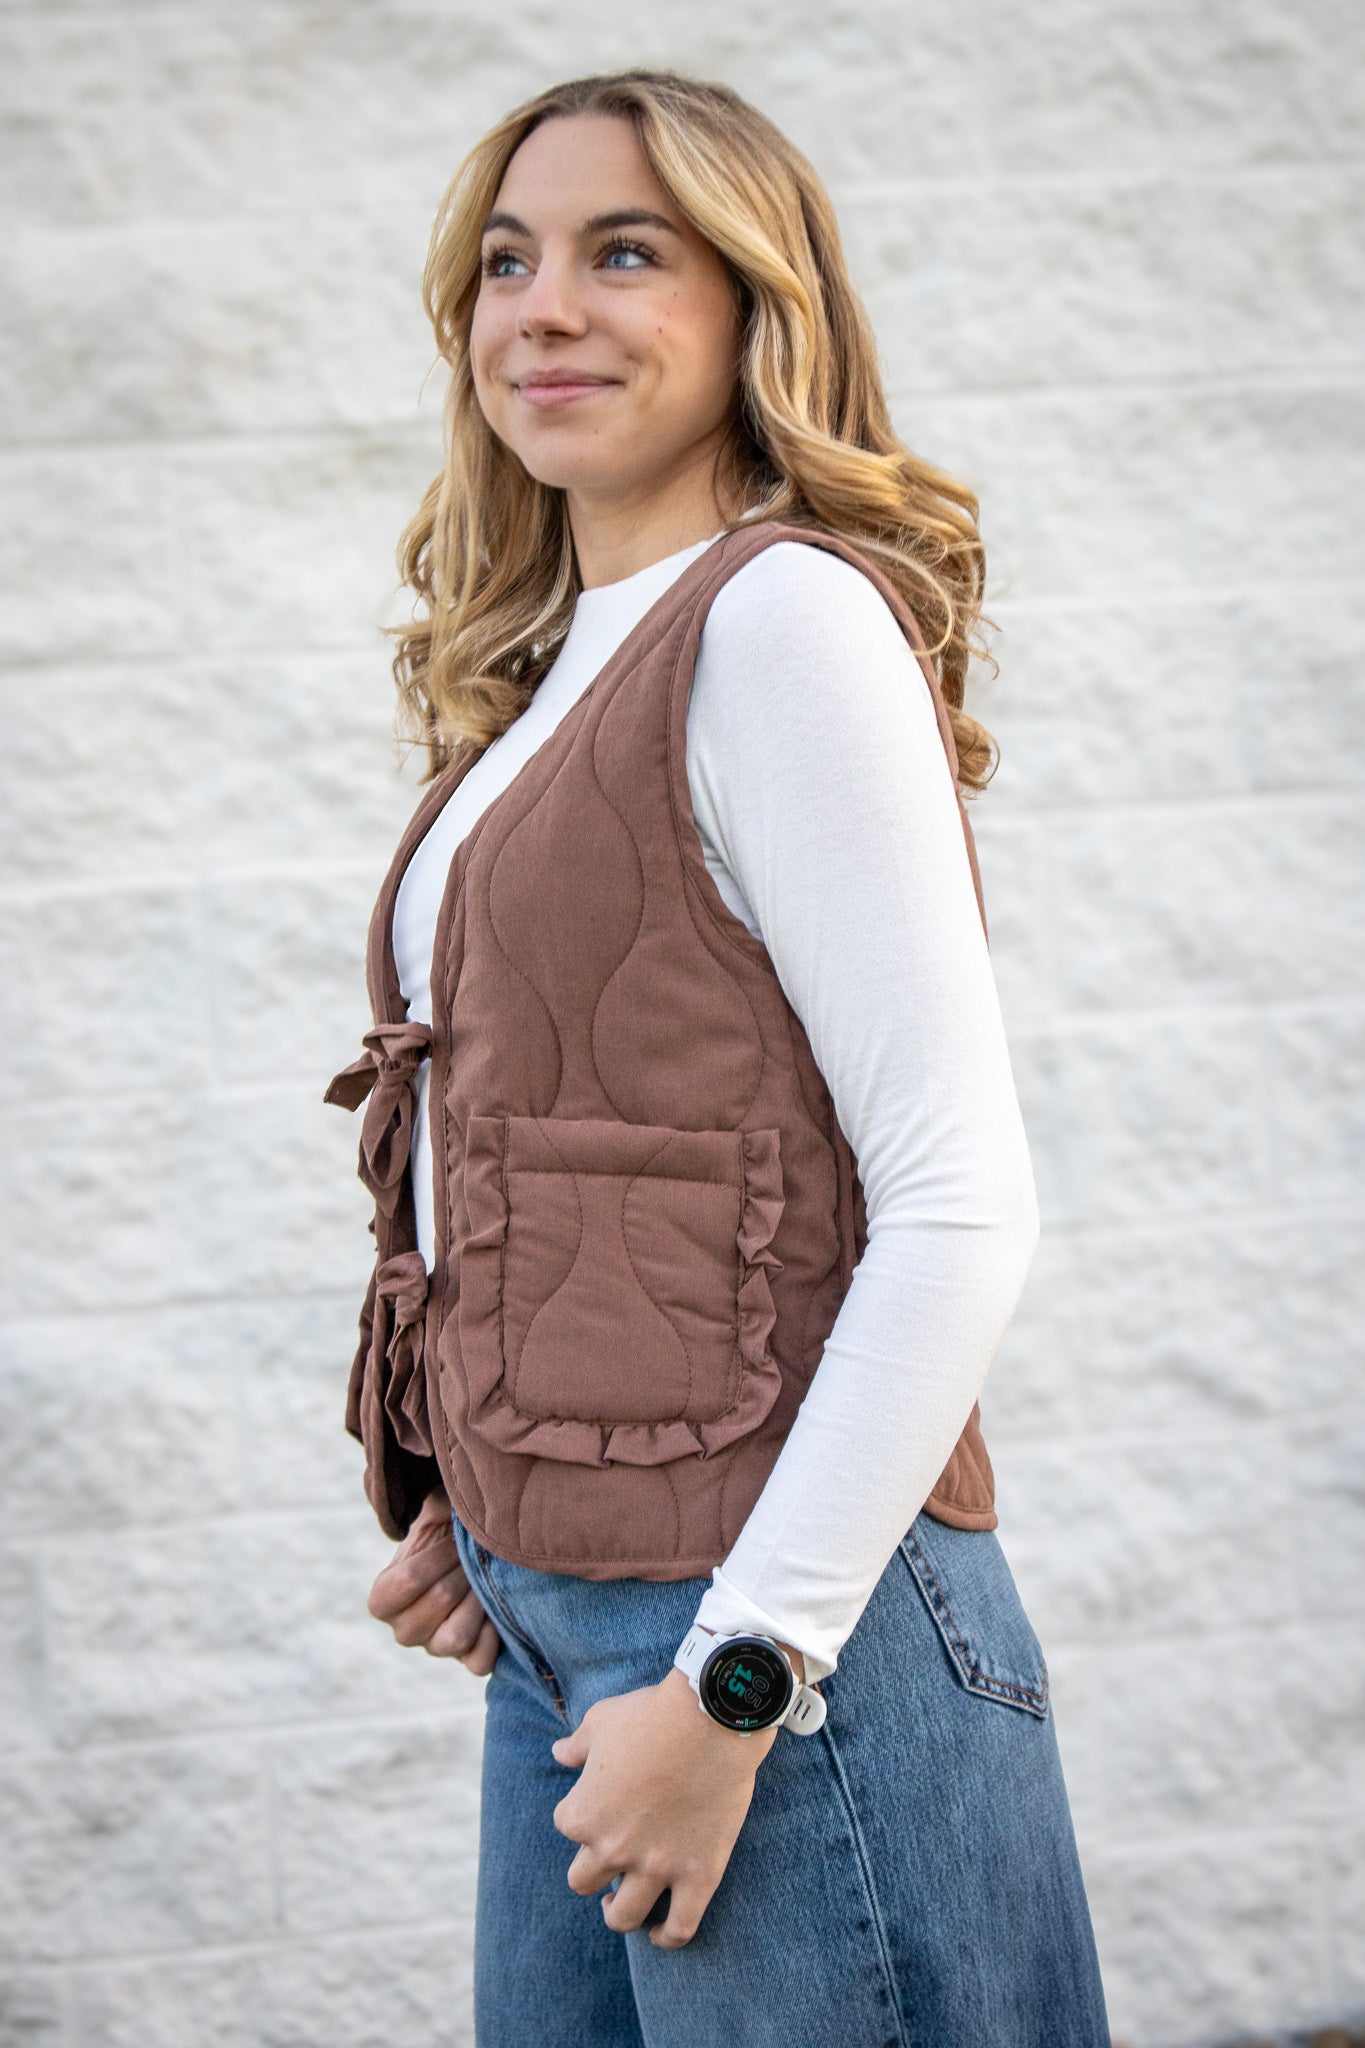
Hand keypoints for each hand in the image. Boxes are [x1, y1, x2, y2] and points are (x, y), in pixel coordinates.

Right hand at [366, 1486, 501, 1674]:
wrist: (467, 1564)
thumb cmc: (445, 1536)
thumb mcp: (434, 1516)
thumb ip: (437, 1507)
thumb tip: (452, 1500)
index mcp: (382, 1600)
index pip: (405, 1582)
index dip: (436, 1555)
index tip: (452, 1538)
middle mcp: (403, 1631)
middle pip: (439, 1601)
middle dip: (465, 1569)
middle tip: (478, 1551)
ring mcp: (434, 1649)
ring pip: (456, 1636)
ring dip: (479, 1600)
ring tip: (485, 1578)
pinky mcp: (466, 1661)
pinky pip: (479, 1661)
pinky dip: (493, 1635)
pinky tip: (496, 1609)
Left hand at [550, 1666, 778, 1948]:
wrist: (712, 1717)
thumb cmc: (652, 1713)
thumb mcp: (602, 1720)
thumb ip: (576, 1746)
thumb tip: (559, 1753)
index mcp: (583, 1813)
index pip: (566, 1825)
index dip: (582, 1811)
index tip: (599, 1800)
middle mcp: (613, 1848)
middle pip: (583, 1881)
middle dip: (593, 1869)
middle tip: (608, 1859)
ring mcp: (657, 1867)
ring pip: (623, 1916)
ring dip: (617, 1911)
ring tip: (621, 1902)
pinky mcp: (699, 1875)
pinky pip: (680, 1928)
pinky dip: (667, 1937)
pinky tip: (661, 1932)